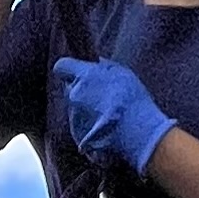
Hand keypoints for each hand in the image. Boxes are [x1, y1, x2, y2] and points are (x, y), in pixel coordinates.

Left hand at [53, 56, 174, 176]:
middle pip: (70, 89)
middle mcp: (74, 94)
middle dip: (81, 91)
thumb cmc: (134, 101)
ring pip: (76, 109)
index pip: (61, 66)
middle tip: (102, 96)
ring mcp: (74, 116)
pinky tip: (109, 131)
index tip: (79, 73)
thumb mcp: (125, 74)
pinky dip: (91, 129)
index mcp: (84, 76)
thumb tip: (98, 61)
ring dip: (88, 111)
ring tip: (111, 117)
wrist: (137, 134)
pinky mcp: (77, 136)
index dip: (69, 70)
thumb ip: (106, 66)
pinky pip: (81, 128)